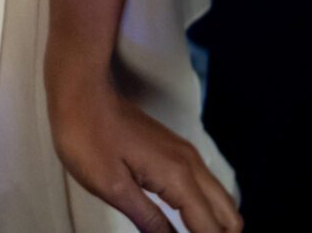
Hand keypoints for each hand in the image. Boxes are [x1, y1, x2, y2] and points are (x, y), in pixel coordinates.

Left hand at [49, 76, 240, 232]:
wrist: (81, 93)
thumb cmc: (87, 136)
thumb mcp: (113, 188)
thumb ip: (149, 221)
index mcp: (178, 177)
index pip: (211, 228)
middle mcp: (190, 165)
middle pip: (230, 216)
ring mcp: (185, 156)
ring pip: (221, 201)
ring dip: (213, 227)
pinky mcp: (175, 152)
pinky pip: (204, 188)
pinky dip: (204, 211)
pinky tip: (184, 224)